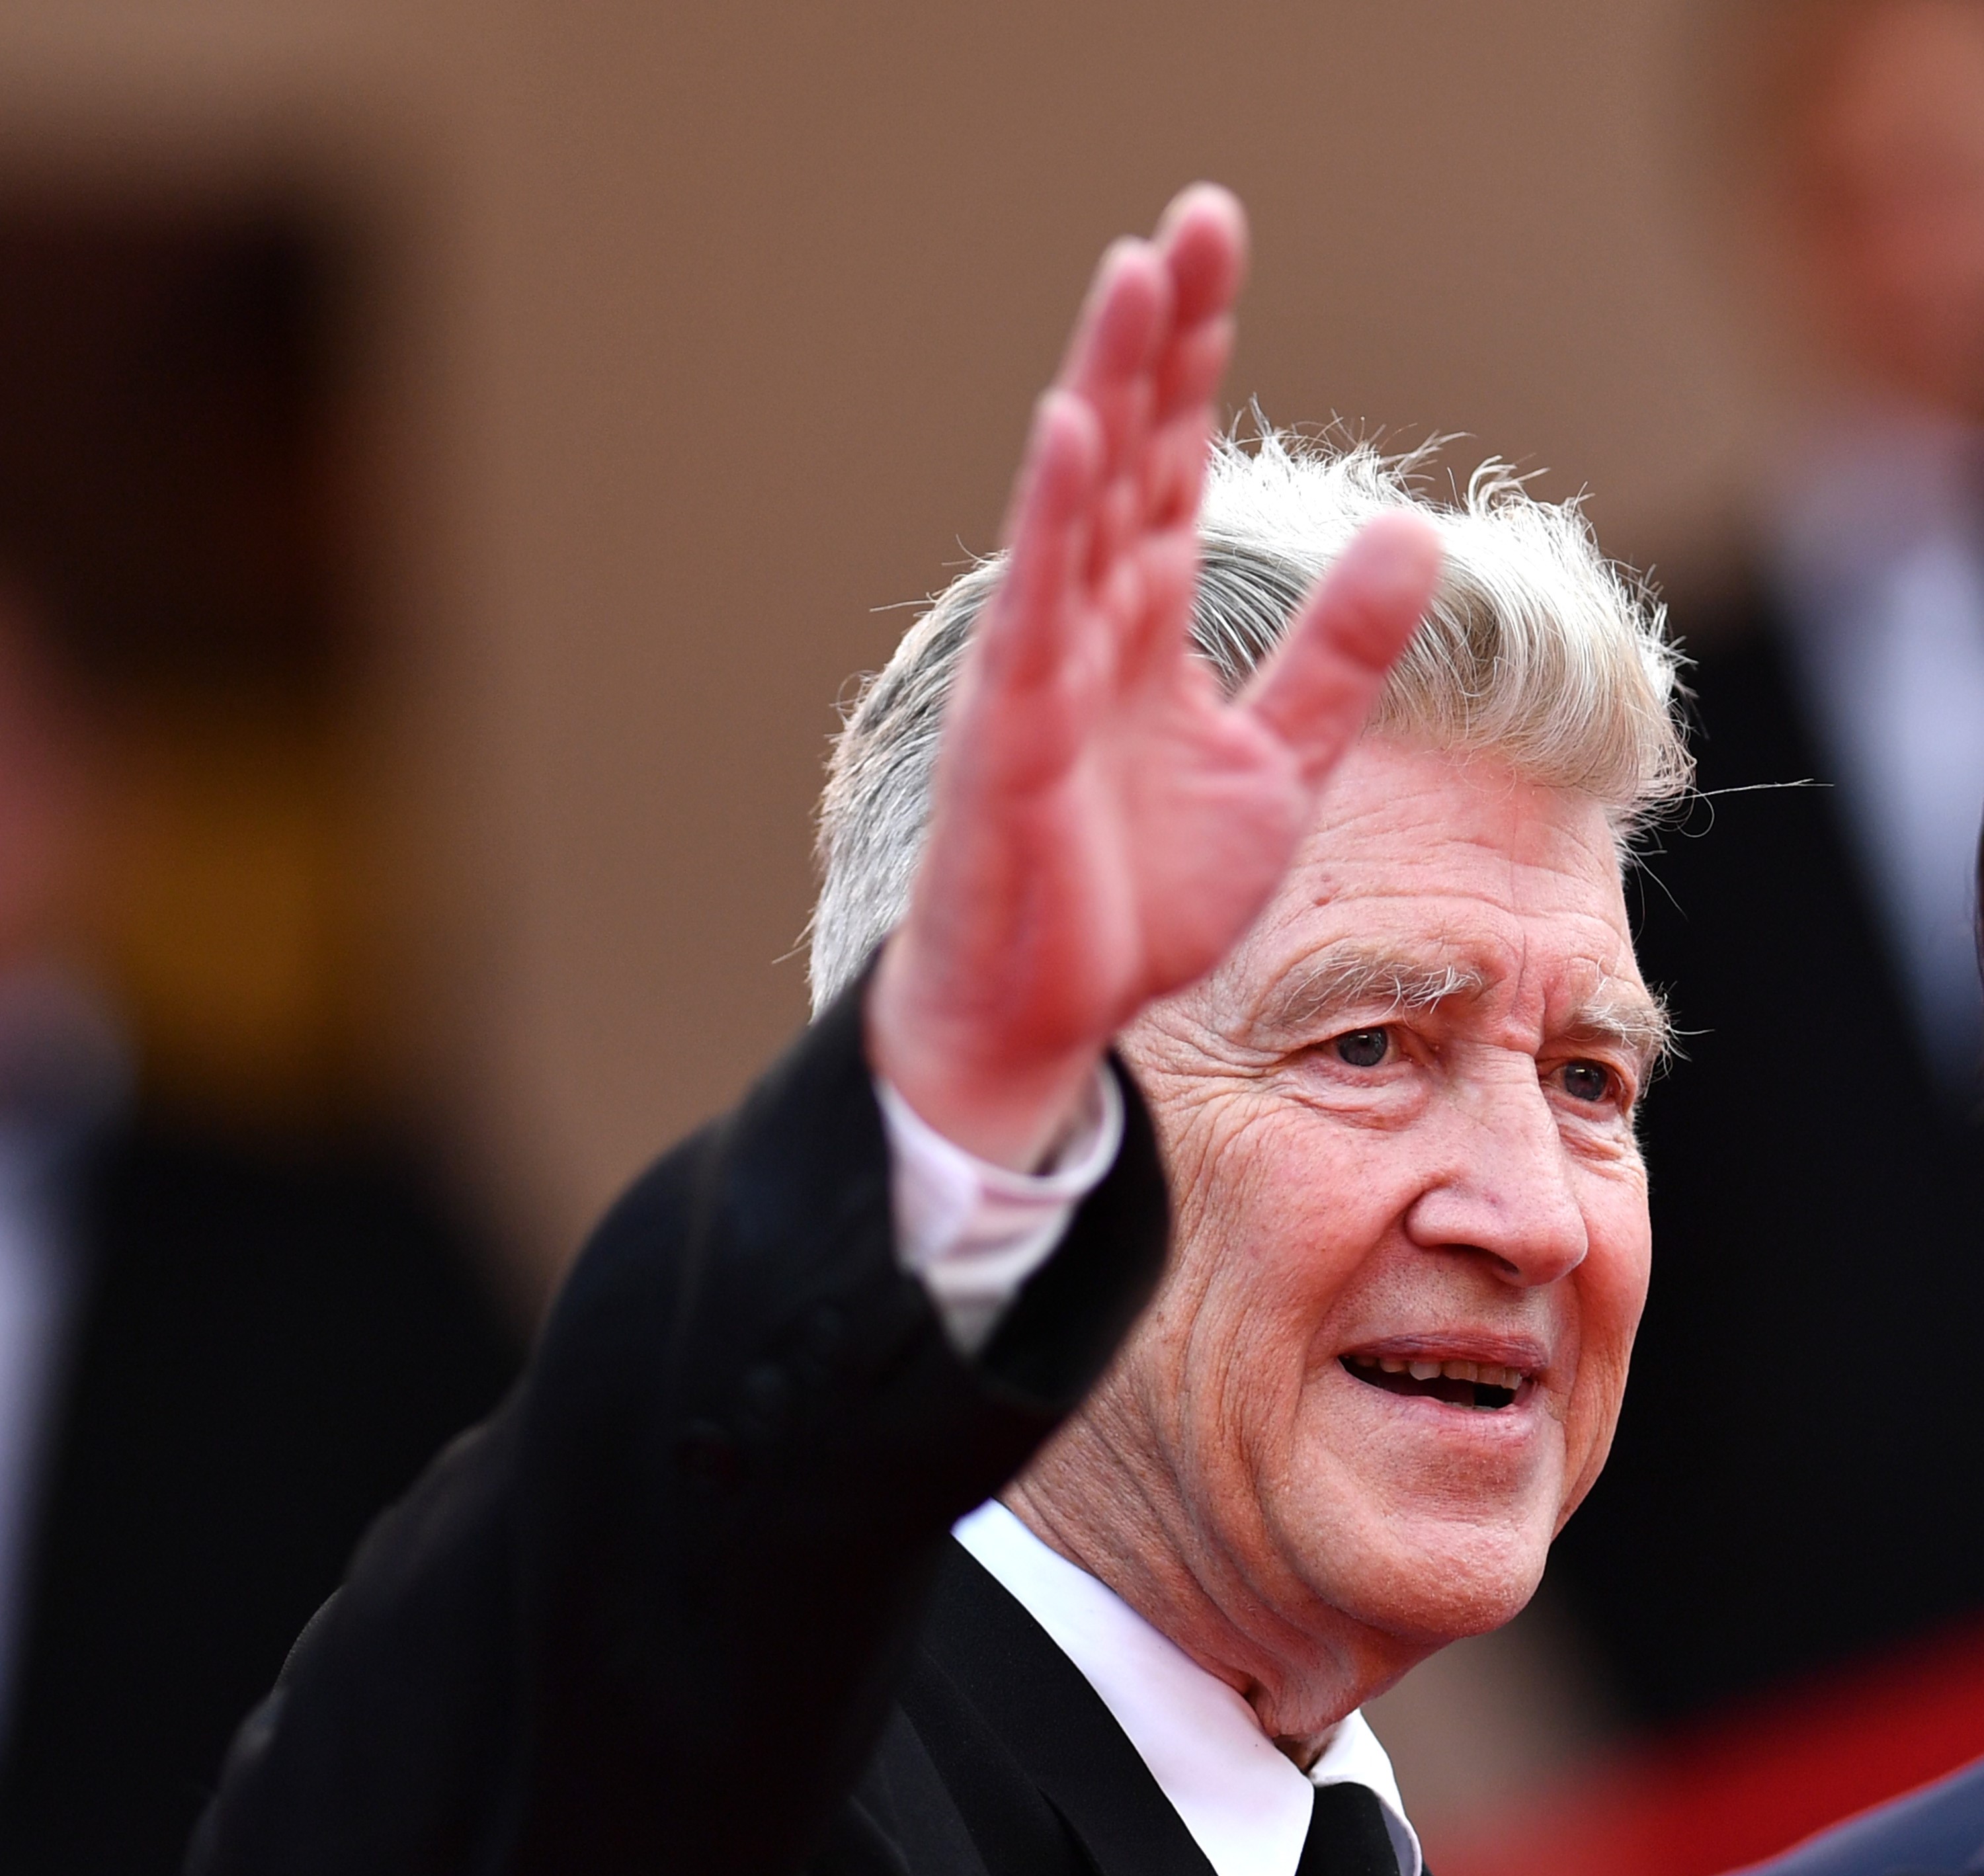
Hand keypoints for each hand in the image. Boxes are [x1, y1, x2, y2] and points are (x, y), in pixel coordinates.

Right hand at [865, 183, 1443, 1174]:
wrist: (1050, 1019)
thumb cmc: (1136, 899)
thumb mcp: (1275, 768)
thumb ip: (1338, 658)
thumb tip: (1413, 532)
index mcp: (1144, 632)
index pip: (1176, 468)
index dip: (1199, 362)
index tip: (1222, 251)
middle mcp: (1088, 631)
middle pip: (1128, 456)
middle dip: (1159, 340)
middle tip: (1194, 223)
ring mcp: (1041, 675)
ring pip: (1076, 509)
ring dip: (1103, 392)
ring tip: (1134, 280)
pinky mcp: (1011, 736)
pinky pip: (1032, 614)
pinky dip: (1050, 525)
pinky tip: (1070, 434)